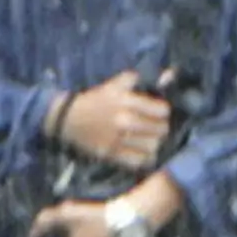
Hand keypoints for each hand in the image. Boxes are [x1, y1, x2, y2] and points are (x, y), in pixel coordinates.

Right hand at [55, 73, 175, 170]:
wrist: (67, 119)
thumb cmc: (94, 100)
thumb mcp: (115, 84)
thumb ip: (140, 79)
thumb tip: (169, 75)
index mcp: (126, 101)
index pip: (163, 111)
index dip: (163, 111)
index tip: (157, 112)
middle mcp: (124, 121)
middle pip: (161, 130)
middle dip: (161, 128)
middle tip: (155, 127)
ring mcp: (118, 140)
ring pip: (153, 146)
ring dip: (154, 143)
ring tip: (150, 140)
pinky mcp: (111, 155)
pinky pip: (138, 161)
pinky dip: (144, 158)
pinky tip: (142, 152)